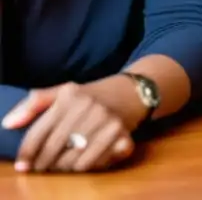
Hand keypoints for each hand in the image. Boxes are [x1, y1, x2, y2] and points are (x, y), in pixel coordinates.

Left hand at [2, 83, 133, 171]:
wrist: (131, 92)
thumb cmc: (89, 97)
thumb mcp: (62, 92)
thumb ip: (34, 103)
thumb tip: (7, 124)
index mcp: (70, 96)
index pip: (39, 132)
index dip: (27, 152)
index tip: (23, 165)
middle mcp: (90, 108)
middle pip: (55, 149)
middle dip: (44, 163)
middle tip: (43, 166)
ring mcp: (108, 122)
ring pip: (74, 160)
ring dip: (65, 167)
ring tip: (64, 162)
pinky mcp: (123, 135)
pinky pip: (95, 163)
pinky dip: (86, 166)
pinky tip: (85, 159)